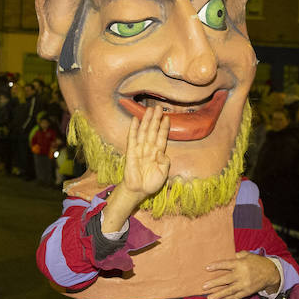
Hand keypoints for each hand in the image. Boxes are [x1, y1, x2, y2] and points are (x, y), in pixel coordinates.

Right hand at [101, 106, 169, 232]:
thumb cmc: (151, 183)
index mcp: (158, 153)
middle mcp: (149, 148)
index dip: (164, 127)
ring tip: (149, 109)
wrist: (139, 191)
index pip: (162, 137)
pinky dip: (134, 129)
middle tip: (159, 107)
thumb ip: (164, 161)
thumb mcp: (164, 173)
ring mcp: (140, 149)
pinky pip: (132, 139)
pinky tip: (136, 120)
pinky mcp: (131, 152)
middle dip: (156, 119)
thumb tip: (161, 151)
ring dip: (147, 120)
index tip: (168, 117)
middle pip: (153, 130)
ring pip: (144, 131)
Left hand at [202, 252, 280, 298]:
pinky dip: (228, 298)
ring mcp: (244, 284)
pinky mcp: (247, 292)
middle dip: (214, 284)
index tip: (206, 268)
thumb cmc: (257, 262)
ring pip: (229, 290)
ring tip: (209, 298)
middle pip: (225, 280)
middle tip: (204, 287)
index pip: (226, 264)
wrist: (270, 273)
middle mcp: (241, 274)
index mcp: (241, 264)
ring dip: (218, 295)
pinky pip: (236, 296)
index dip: (216, 266)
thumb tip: (226, 254)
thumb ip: (237, 255)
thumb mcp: (248, 255)